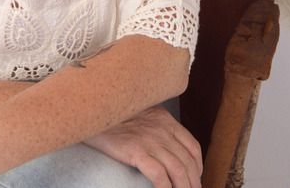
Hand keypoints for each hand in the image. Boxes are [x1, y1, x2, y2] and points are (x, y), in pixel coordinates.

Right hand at [83, 105, 202, 187]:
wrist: (92, 109)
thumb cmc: (112, 114)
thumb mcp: (140, 112)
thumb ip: (155, 124)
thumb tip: (163, 143)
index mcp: (165, 119)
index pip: (192, 146)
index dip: (198, 166)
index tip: (196, 177)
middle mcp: (162, 129)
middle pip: (187, 161)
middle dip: (193, 182)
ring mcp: (150, 140)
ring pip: (177, 170)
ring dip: (183, 187)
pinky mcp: (136, 151)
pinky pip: (159, 175)